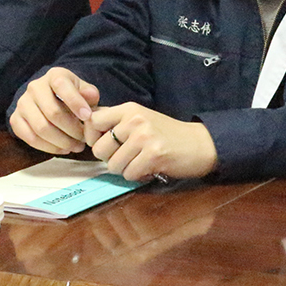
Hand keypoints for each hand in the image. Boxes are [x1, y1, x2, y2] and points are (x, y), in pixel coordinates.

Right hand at [9, 68, 100, 153]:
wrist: (48, 98)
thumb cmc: (70, 94)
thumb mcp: (82, 89)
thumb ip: (89, 93)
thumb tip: (90, 98)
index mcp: (53, 75)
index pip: (61, 85)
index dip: (75, 102)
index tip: (87, 117)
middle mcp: (34, 87)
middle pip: (52, 112)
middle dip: (71, 129)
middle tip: (84, 139)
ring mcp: (22, 103)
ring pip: (41, 128)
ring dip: (61, 141)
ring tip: (76, 146)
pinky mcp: (15, 120)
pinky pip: (31, 138)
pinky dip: (49, 148)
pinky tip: (63, 149)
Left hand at [86, 103, 217, 181]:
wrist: (199, 143)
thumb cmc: (166, 134)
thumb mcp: (141, 119)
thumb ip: (117, 122)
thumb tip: (87, 127)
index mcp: (129, 108)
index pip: (93, 121)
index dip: (93, 137)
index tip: (105, 144)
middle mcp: (135, 119)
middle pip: (99, 149)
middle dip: (110, 159)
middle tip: (128, 157)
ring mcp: (144, 137)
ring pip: (113, 165)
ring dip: (125, 169)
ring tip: (141, 161)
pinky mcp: (153, 155)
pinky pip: (129, 174)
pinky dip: (137, 176)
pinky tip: (149, 167)